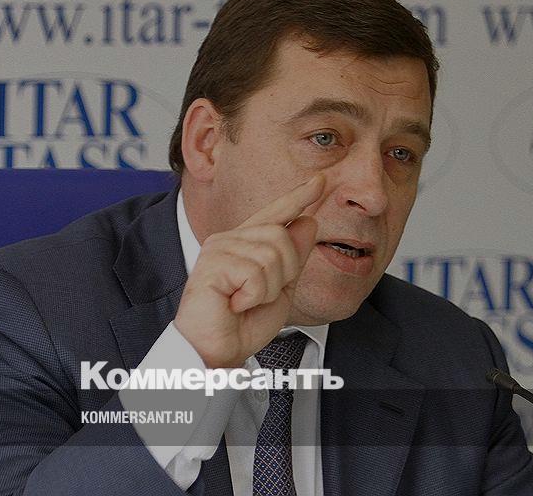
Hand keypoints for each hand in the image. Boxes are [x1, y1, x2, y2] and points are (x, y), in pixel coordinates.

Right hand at [173, 174, 324, 367]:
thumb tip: (308, 221)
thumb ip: (294, 258)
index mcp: (247, 243)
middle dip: (284, 272)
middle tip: (261, 296)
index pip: (277, 214)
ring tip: (245, 302)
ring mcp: (219, 249)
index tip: (320, 180)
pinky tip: (235, 304)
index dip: (298, 196)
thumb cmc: (243, 324)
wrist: (219, 351)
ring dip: (268, 288)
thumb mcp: (280, 289)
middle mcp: (230, 239)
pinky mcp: (212, 265)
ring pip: (271, 255)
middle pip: (281, 236)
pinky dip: (254, 296)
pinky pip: (255, 273)